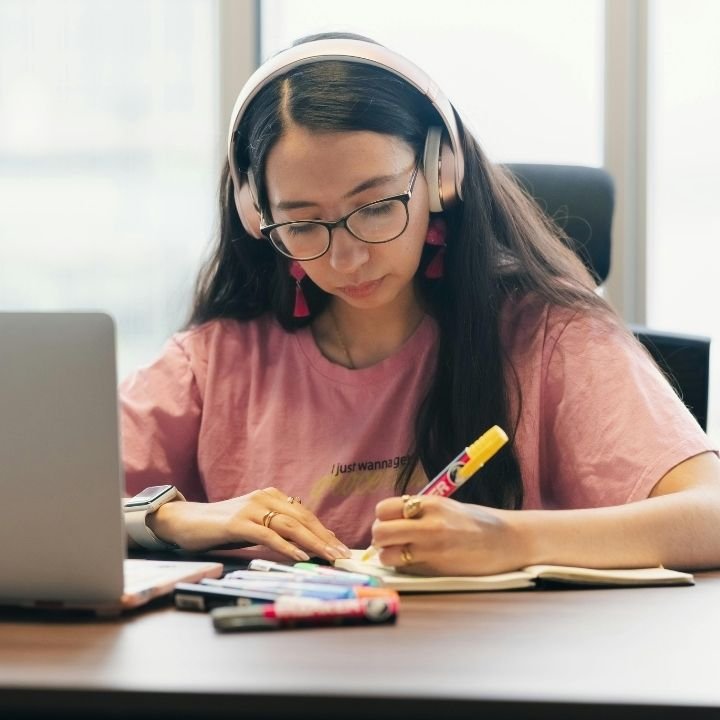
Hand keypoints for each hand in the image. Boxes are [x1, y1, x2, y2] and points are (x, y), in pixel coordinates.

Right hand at [147, 487, 349, 562]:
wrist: (187, 521)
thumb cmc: (223, 526)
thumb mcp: (256, 524)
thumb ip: (279, 528)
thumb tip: (309, 541)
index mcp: (272, 496)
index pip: (305, 515)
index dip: (325, 532)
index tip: (341, 548)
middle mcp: (265, 498)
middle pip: (302, 519)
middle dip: (325, 538)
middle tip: (342, 555)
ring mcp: (251, 508)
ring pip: (289, 526)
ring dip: (312, 543)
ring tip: (328, 557)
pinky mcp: (238, 522)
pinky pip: (268, 535)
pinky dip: (286, 546)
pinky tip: (300, 555)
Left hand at [370, 495, 529, 575]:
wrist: (507, 542)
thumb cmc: (475, 523)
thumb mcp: (445, 507)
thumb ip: (418, 511)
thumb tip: (388, 519)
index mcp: (430, 505)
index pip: (384, 509)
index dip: (383, 517)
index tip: (390, 521)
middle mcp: (428, 527)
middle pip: (380, 532)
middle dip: (380, 537)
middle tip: (389, 539)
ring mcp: (431, 551)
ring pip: (387, 555)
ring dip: (389, 555)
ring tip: (402, 553)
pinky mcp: (435, 571)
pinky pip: (404, 570)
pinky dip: (404, 567)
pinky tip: (419, 562)